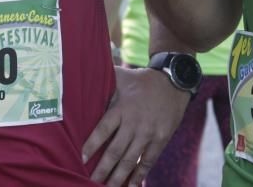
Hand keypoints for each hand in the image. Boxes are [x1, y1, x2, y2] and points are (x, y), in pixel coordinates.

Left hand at [83, 66, 190, 185]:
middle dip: (103, 169)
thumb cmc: (140, 80)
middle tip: (90, 182)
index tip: (81, 159)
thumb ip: (103, 81)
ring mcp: (149, 132)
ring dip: (118, 177)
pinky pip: (148, 161)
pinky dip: (139, 175)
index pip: (104, 129)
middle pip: (116, 150)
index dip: (92, 145)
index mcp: (122, 108)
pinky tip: (131, 186)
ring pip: (131, 160)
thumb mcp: (121, 77)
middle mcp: (135, 122)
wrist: (172, 82)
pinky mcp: (161, 139)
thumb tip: (79, 76)